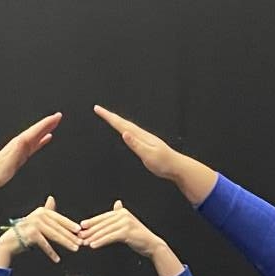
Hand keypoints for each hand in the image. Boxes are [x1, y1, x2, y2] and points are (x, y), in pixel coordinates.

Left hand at [0, 114, 62, 202]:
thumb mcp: (10, 161)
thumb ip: (17, 150)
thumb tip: (24, 139)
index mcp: (19, 143)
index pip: (35, 130)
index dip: (46, 123)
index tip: (56, 117)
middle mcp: (20, 143)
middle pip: (37, 130)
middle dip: (48, 123)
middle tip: (58, 116)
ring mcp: (21, 148)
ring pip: (36, 136)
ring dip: (45, 129)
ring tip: (54, 124)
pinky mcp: (22, 154)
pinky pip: (34, 144)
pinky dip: (41, 140)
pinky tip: (46, 139)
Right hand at [0, 195, 82, 267]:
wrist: (9, 241)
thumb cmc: (25, 231)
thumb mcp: (36, 219)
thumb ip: (46, 210)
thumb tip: (52, 198)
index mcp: (42, 211)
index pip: (59, 218)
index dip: (70, 225)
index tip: (80, 231)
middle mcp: (38, 216)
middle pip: (58, 227)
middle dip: (70, 236)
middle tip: (80, 243)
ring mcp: (34, 224)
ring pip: (54, 235)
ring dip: (65, 243)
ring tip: (74, 249)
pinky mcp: (31, 234)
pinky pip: (44, 244)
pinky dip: (51, 252)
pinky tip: (57, 258)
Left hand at [80, 200, 158, 258]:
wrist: (151, 244)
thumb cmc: (138, 236)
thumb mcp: (128, 223)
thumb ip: (120, 215)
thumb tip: (117, 204)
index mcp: (122, 212)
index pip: (103, 217)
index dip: (92, 222)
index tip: (82, 226)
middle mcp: (123, 215)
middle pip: (102, 224)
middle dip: (90, 231)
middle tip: (80, 236)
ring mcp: (125, 223)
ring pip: (105, 231)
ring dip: (93, 237)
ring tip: (84, 242)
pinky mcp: (126, 232)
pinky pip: (110, 237)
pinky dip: (100, 241)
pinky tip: (93, 245)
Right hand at [93, 106, 217, 206]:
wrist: (176, 166)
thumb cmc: (164, 163)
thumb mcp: (148, 155)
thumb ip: (136, 144)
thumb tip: (124, 133)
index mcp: (140, 136)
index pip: (121, 124)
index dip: (109, 117)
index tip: (98, 109)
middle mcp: (141, 134)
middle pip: (122, 122)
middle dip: (109, 116)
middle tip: (98, 109)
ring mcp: (143, 138)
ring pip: (126, 126)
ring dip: (116, 121)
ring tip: (108, 117)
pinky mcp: (144, 143)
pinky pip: (130, 133)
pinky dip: (123, 129)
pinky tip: (123, 130)